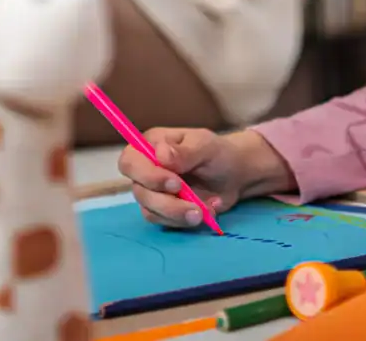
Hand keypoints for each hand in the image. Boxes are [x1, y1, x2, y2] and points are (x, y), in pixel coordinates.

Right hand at [120, 128, 294, 227]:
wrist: (235, 175)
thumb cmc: (218, 153)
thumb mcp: (206, 146)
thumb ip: (184, 152)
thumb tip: (160, 155)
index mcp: (151, 144)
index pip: (130, 160)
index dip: (147, 175)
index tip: (175, 183)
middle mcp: (146, 168)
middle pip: (138, 189)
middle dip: (165, 201)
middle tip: (194, 205)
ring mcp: (153, 191)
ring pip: (150, 209)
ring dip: (177, 214)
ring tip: (203, 211)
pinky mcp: (162, 210)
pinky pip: (163, 221)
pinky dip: (184, 220)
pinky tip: (206, 210)